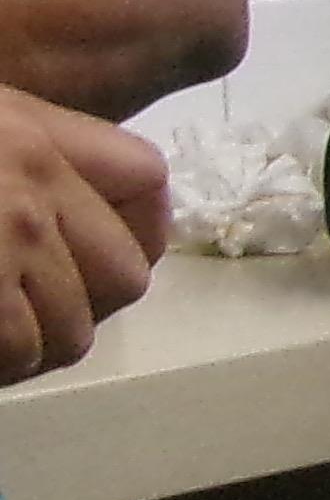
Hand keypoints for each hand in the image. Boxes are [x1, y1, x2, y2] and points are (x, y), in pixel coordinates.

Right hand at [0, 84, 163, 382]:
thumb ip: (39, 155)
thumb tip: (72, 198)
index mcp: (31, 135)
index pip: (146, 177)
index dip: (132, 226)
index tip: (84, 253)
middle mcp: (35, 183)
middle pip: (125, 274)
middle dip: (82, 303)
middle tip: (25, 309)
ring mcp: (11, 238)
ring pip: (74, 329)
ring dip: (32, 345)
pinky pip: (20, 352)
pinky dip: (1, 364)